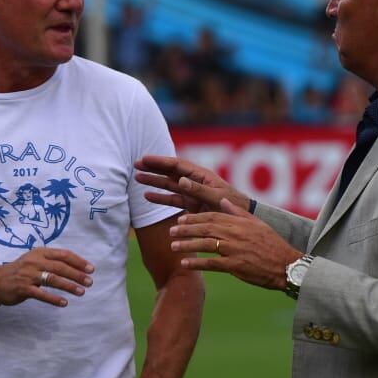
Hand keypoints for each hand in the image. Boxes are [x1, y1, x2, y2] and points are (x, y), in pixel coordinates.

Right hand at [0, 248, 93, 307]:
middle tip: (90, 282)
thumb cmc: (20, 270)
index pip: (63, 255)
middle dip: (77, 274)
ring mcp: (28, 275)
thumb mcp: (35, 259)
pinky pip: (42, 294)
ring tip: (81, 292)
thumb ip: (52, 261)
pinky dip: (54, 299)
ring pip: (53, 279)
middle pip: (60, 267)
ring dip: (69, 286)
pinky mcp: (23, 289)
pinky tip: (64, 303)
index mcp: (40, 253)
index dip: (79, 261)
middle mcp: (34, 262)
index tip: (91, 269)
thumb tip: (76, 267)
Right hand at [135, 155, 249, 214]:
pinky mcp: (192, 205)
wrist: (241, 218)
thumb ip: (199, 190)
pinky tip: (148, 196)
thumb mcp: (216, 197)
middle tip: (135, 165)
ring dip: (154, 182)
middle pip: (170, 172)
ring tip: (137, 178)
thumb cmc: (233, 205)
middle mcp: (195, 182)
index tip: (144, 159)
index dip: (160, 161)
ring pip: (169, 185)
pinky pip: (173, 200)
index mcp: (201, 175)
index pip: (177, 165)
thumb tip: (180, 180)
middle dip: (153, 168)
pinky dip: (161, 198)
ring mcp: (192, 193)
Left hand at [169, 198, 302, 290]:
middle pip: (205, 228)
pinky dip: (197, 262)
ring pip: (205, 244)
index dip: (194, 217)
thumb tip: (223, 200)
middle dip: (186, 229)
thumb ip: (238, 212)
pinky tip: (185, 264)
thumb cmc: (273, 245)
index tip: (181, 218)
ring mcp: (234, 250)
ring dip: (187, 245)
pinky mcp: (235, 266)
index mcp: (240, 222)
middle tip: (171, 231)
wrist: (286, 265)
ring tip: (173, 246)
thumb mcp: (257, 224)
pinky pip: (211, 263)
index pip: (212, 216)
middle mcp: (235, 234)